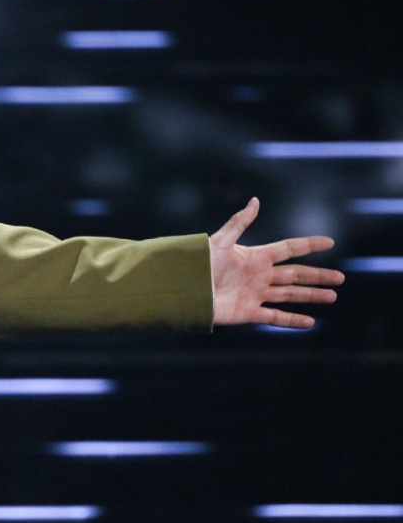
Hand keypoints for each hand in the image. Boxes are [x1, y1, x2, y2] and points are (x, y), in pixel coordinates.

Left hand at [209, 197, 342, 327]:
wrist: (182, 290)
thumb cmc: (197, 264)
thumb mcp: (220, 241)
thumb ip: (239, 223)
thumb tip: (255, 201)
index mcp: (255, 256)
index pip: (288, 249)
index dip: (308, 245)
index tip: (330, 242)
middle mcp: (259, 276)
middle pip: (295, 275)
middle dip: (317, 276)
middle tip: (340, 278)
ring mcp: (255, 294)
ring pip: (290, 295)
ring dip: (311, 296)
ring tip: (332, 296)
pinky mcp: (248, 312)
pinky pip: (275, 316)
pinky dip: (292, 320)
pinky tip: (309, 321)